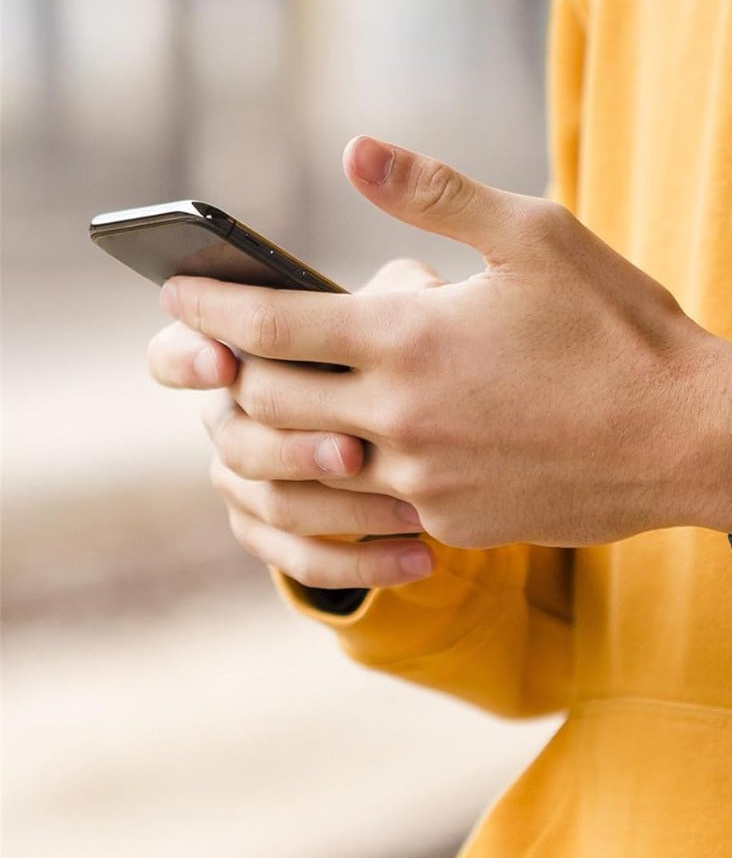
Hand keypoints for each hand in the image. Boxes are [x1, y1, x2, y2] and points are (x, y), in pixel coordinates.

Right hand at [147, 260, 440, 587]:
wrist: (428, 428)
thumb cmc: (406, 349)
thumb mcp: (407, 309)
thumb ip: (396, 296)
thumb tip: (402, 295)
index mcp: (239, 356)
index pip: (177, 354)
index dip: (186, 359)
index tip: (223, 361)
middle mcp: (230, 419)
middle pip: (236, 440)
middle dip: (296, 448)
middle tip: (355, 453)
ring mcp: (247, 483)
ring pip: (274, 504)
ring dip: (345, 510)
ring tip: (413, 511)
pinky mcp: (276, 536)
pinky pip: (304, 562)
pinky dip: (365, 562)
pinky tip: (420, 559)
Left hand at [159, 136, 718, 550]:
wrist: (688, 438)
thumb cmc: (621, 327)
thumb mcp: (536, 235)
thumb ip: (435, 194)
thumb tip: (354, 151)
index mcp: (408, 337)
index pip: (267, 323)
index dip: (208, 304)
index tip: (176, 292)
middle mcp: (401, 419)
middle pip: (267, 403)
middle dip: (231, 373)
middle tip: (225, 352)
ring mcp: (426, 483)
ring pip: (308, 468)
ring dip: (276, 438)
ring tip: (278, 411)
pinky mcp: (457, 525)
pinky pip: (377, 506)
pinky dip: (353, 477)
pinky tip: (370, 453)